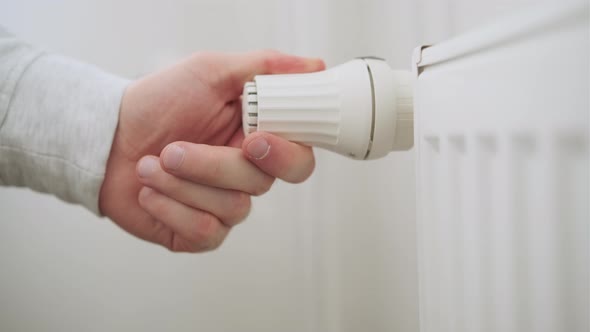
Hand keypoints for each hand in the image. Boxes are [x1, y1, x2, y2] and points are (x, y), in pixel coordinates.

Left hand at [99, 50, 324, 251]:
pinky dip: (171, 207)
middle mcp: (248, 174)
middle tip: (173, 149)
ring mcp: (226, 205)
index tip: (252, 139)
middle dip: (213, 165)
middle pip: (261, 183)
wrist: (108, 139)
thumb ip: (263, 68)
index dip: (283, 154)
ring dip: (182, 183)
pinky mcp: (203, 232)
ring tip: (150, 164)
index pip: (299, 157)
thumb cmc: (158, 103)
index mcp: (259, 137)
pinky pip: (206, 231)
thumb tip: (315, 66)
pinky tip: (149, 190)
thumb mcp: (209, 72)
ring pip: (233, 207)